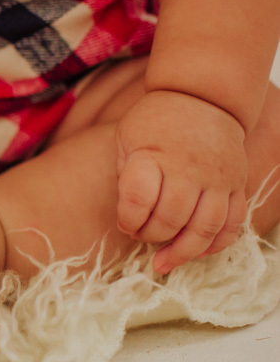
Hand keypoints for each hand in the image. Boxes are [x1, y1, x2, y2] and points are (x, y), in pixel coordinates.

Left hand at [114, 91, 247, 273]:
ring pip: (204, 228)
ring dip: (182, 252)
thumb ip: (125, 175)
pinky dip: (216, 244)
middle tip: (141, 236)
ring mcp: (218, 179)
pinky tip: (197, 252)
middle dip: (151, 236)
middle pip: (171, 219)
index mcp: (155, 156)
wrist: (204, 97)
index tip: (125, 222)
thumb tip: (127, 217)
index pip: (138, 199)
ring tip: (163, 263)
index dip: (128, 219)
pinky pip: (233, 224)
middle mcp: (189, 169)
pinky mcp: (237, 185)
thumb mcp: (127, 139)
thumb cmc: (156, 121)